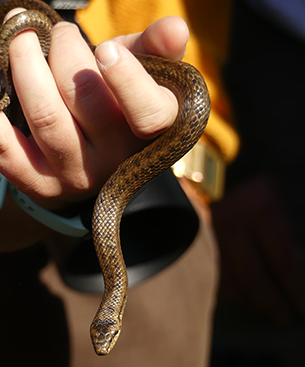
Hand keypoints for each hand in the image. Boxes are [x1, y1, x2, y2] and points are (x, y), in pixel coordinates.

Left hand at [0, 15, 188, 249]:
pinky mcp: (38, 185)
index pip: (148, 112)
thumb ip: (153, 50)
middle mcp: (114, 160)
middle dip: (61, 52)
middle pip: (86, 101)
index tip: (103, 48)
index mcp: (150, 133)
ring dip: (23, 68)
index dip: (126, 78)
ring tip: (16, 38)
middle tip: (50, 31)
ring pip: (45, 118)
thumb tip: (176, 26)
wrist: (86, 157)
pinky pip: (4, 149)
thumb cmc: (115, 103)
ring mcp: (74, 177)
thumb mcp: (139, 75)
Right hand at [211, 174, 304, 322]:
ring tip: (262, 310)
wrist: (200, 162)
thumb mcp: (271, 198)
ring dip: (247, 301)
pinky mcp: (186, 237)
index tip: (303, 303)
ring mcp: (203, 230)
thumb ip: (280, 232)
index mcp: (259, 207)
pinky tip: (237, 296)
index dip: (296, 288)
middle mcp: (229, 220)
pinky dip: (224, 289)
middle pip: (253, 277)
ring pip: (227, 281)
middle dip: (271, 301)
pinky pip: (206, 273)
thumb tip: (295, 274)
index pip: (284, 261)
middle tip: (284, 316)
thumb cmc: (247, 183)